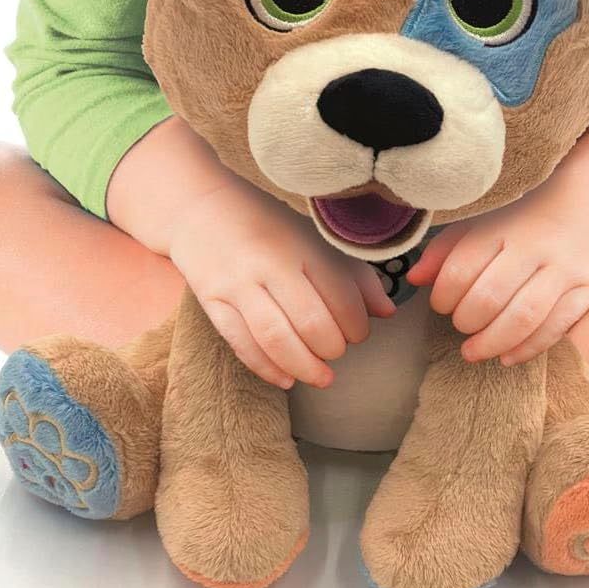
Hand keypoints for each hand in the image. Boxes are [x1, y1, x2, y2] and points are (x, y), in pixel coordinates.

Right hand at [168, 180, 394, 389]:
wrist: (200, 208)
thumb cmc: (267, 225)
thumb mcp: (312, 238)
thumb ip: (352, 273)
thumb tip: (387, 312)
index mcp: (301, 245)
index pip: (341, 294)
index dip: (357, 324)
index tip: (359, 332)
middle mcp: (269, 264)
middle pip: (311, 322)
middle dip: (333, 348)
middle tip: (338, 350)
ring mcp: (237, 285)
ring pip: (276, 339)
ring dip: (305, 367)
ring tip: (322, 377)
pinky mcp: (212, 302)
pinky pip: (241, 344)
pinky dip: (267, 368)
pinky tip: (286, 379)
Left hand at [406, 168, 588, 364]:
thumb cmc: (533, 211)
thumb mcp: (489, 217)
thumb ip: (449, 246)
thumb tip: (414, 280)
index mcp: (502, 224)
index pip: (462, 268)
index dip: (443, 295)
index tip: (440, 303)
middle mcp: (533, 246)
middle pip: (489, 296)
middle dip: (465, 321)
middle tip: (459, 325)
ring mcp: (564, 268)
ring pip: (523, 317)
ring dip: (491, 343)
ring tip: (473, 352)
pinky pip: (557, 327)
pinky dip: (528, 349)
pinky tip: (508, 357)